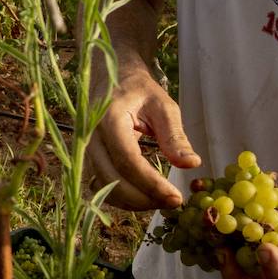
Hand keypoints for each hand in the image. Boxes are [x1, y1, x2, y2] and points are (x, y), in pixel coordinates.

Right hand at [86, 66, 200, 210]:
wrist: (112, 76)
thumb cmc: (139, 89)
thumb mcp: (163, 106)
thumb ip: (175, 136)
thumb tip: (191, 164)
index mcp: (109, 119)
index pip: (128, 160)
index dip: (151, 183)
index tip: (176, 197)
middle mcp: (90, 137)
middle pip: (112, 180)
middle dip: (144, 198)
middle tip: (173, 202)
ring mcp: (86, 149)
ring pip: (104, 187)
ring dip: (133, 201)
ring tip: (162, 200)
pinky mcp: (88, 158)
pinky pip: (101, 185)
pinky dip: (122, 197)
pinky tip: (144, 195)